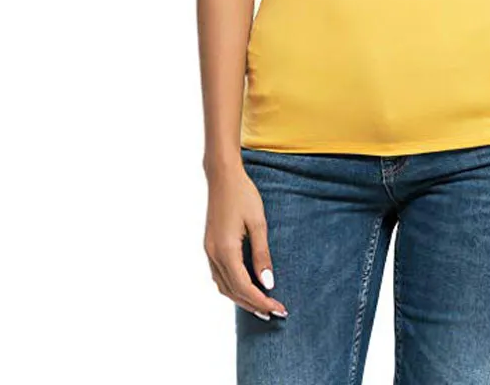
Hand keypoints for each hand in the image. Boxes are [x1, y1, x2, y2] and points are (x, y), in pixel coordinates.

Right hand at [203, 165, 288, 320]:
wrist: (223, 176)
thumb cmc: (243, 195)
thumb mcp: (258, 223)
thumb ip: (262, 254)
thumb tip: (268, 283)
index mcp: (225, 251)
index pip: (245, 287)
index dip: (262, 301)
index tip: (279, 309)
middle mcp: (214, 255)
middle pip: (233, 291)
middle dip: (254, 305)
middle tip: (275, 313)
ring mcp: (209, 251)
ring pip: (224, 286)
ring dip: (242, 299)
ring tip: (262, 306)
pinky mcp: (210, 246)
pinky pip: (219, 276)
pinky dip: (233, 287)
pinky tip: (245, 287)